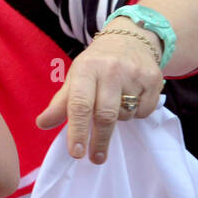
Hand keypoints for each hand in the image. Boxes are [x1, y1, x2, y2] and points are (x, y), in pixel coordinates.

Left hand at [36, 22, 164, 162]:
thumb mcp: (75, 78)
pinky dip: (136, 113)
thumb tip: (42, 124)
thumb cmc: (96, 64)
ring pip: (125, 115)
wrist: (129, 39)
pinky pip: (144, 111)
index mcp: (86, 69)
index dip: (77, 130)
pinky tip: (131, 98)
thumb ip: (60, 103)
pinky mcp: (154, 79)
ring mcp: (135, 74)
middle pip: (105, 115)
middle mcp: (111, 70)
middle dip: (99, 140)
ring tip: (113, 105)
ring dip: (117, 120)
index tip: (75, 153)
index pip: (80, 104)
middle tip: (95, 158)